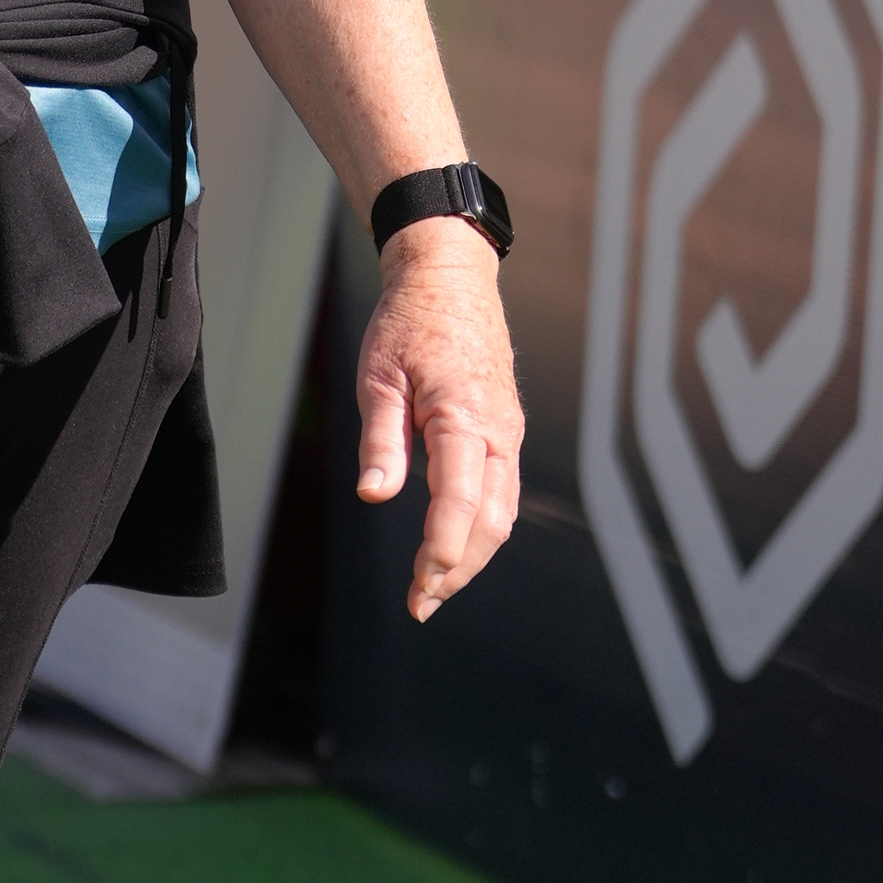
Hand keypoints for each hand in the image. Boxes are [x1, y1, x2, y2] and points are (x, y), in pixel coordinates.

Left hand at [356, 222, 522, 623]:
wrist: (450, 279)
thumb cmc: (407, 323)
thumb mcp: (377, 375)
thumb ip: (381, 439)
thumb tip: (375, 495)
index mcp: (463, 412)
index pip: (460, 495)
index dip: (445, 545)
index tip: (424, 582)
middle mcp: (497, 429)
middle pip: (490, 518)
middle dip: (458, 568)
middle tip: (420, 604)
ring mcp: (507, 432)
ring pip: (501, 512)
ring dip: (471, 556)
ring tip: (432, 588)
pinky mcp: (504, 432)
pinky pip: (499, 492)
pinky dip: (479, 528)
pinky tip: (451, 548)